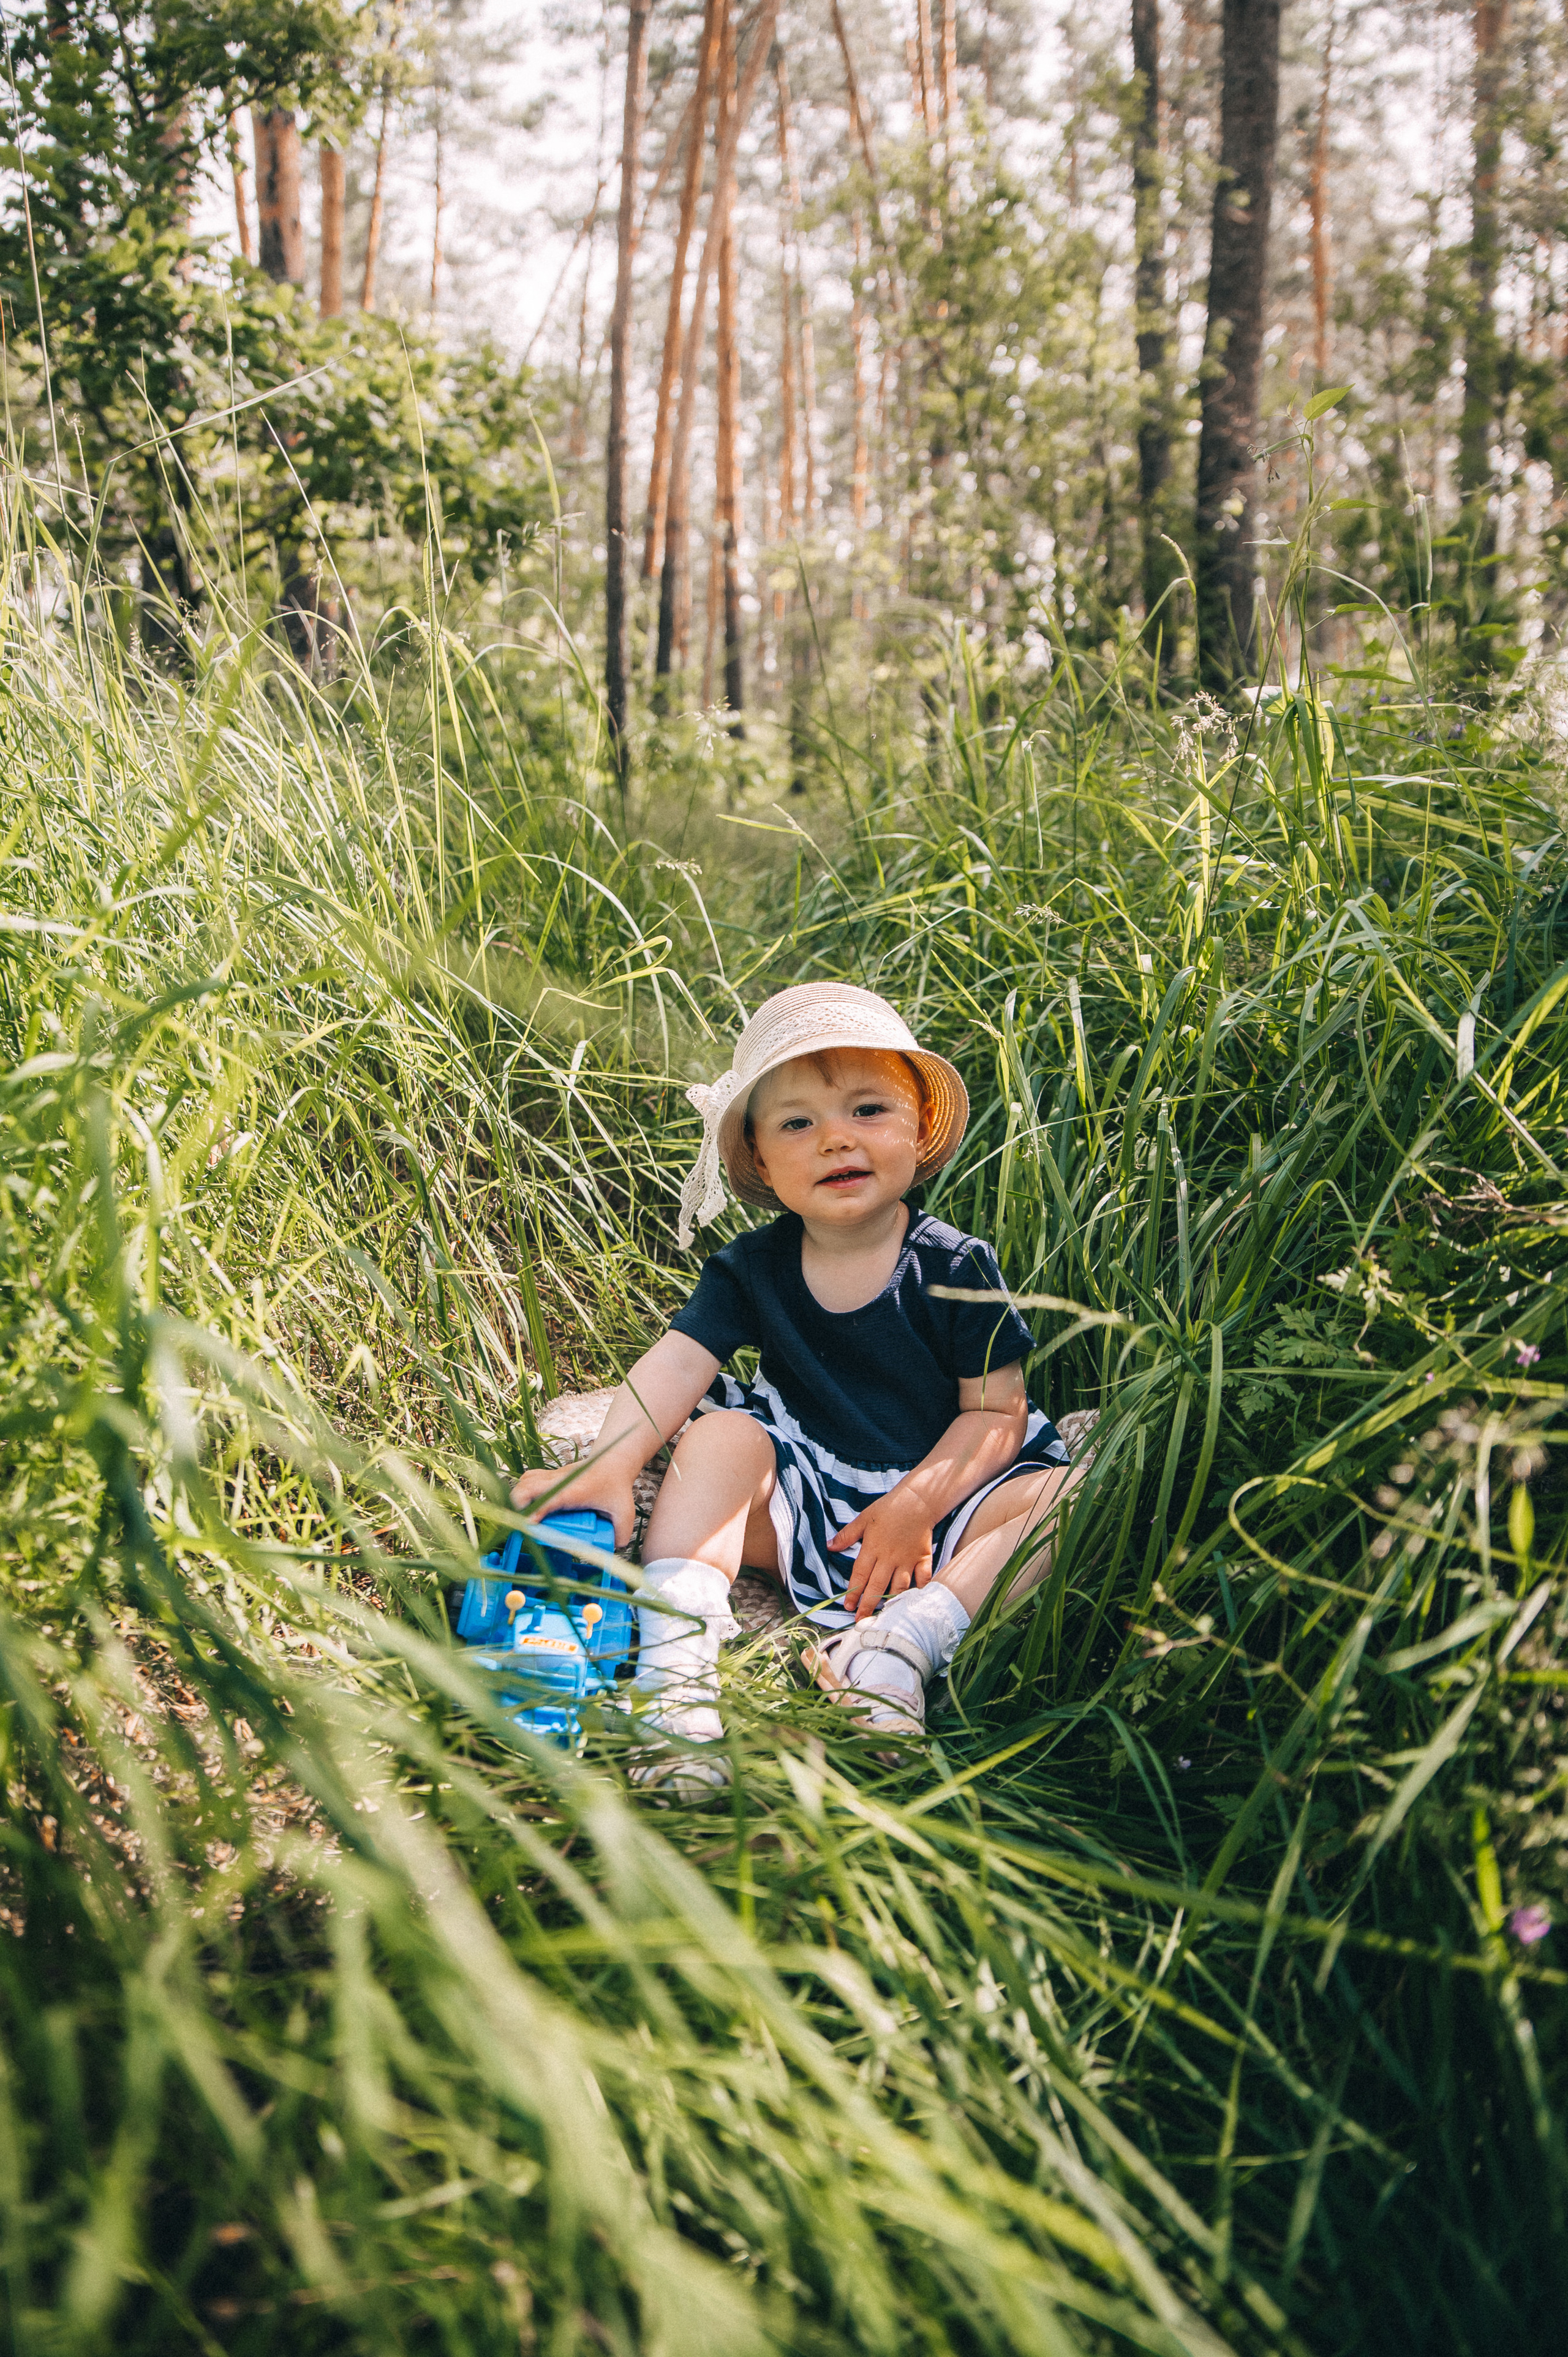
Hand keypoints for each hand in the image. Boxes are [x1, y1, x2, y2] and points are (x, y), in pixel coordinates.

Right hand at [510, 1461, 637, 1550]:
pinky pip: (527, 1481)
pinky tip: (528, 1509)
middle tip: (522, 1527)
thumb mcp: (625, 1512)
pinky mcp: (549, 1476)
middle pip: (527, 1487)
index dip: (536, 1510)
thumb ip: (621, 1534)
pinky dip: (522, 1494)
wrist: (613, 1461)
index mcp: (575, 1490)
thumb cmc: (617, 1487)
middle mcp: (560, 1481)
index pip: (549, 1497)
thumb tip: (612, 1549)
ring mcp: (552, 1477)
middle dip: (518, 1507)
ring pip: (524, 1482)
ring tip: (522, 1520)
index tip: (529, 1525)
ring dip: (518, 1500)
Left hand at [832, 1486, 934, 1619]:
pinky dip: (920, 1590)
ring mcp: (907, 1559)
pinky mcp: (923, 1558)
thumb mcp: (863, 1519)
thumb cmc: (888, 1509)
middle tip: (861, 1621)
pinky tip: (914, 1601)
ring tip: (884, 1615)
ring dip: (890, 1602)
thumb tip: (828, 1547)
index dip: (853, 1593)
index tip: (847, 1607)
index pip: (860, 1575)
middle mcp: (889, 1557)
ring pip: (899, 1586)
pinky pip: (923, 1578)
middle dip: (868, 1605)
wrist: (917, 1500)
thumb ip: (846, 1535)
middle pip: (877, 1586)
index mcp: (872, 1548)